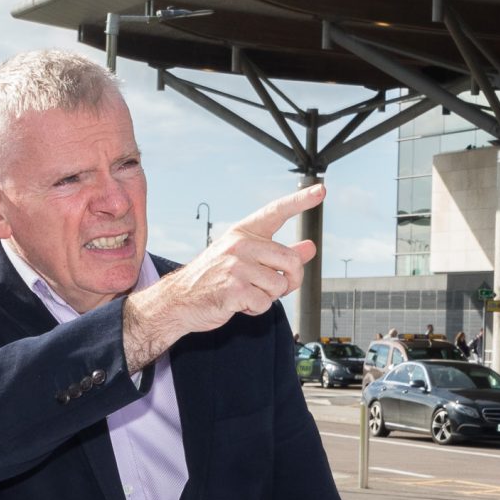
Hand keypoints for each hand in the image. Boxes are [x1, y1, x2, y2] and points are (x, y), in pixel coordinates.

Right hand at [123, 184, 324, 369]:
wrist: (179, 300)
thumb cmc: (213, 279)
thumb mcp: (245, 260)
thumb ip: (278, 254)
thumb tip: (310, 247)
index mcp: (243, 232)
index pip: (276, 212)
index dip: (301, 201)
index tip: (321, 190)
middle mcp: (240, 244)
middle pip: (292, 260)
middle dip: (292, 280)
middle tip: (277, 288)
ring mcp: (236, 266)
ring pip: (280, 285)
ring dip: (270, 297)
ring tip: (248, 294)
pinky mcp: (234, 289)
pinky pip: (265, 303)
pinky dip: (256, 309)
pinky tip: (239, 304)